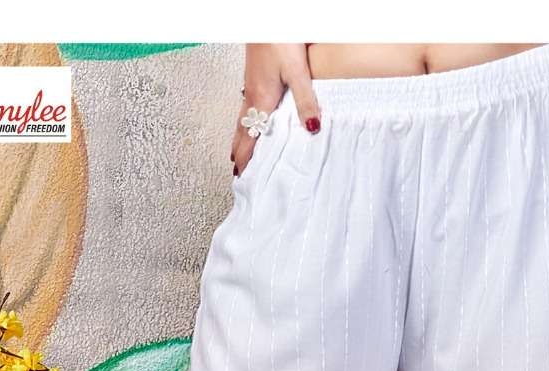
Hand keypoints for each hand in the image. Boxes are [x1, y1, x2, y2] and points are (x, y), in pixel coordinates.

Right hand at [231, 44, 320, 177]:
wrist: (266, 14)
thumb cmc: (279, 38)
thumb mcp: (297, 71)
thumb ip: (305, 101)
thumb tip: (311, 129)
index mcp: (261, 99)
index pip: (250, 137)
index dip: (246, 158)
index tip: (243, 176)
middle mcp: (252, 95)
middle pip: (242, 131)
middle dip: (239, 152)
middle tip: (237, 171)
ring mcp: (251, 84)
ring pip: (242, 118)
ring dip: (240, 137)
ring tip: (239, 150)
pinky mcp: (254, 75)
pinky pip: (246, 105)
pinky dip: (245, 120)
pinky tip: (251, 118)